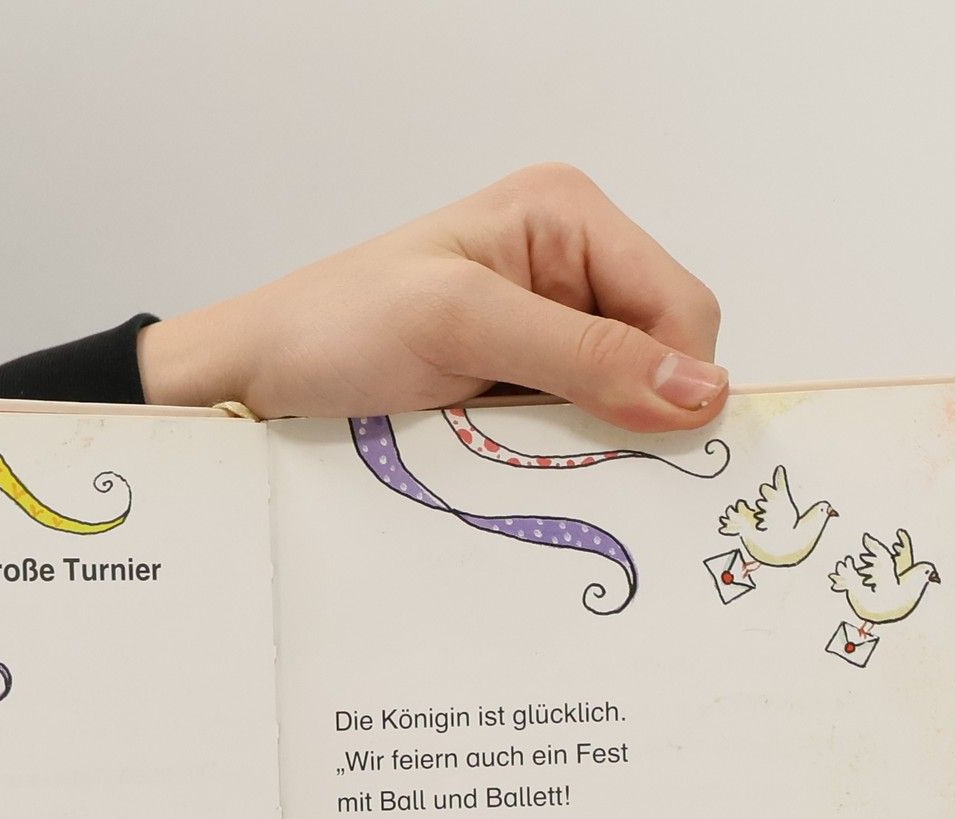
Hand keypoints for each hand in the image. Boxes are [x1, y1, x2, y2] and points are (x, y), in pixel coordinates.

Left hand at [139, 164, 723, 432]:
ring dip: (593, 444)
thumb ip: (583, 354)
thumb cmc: (334, 329)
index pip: (682, 305)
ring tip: (528, 460)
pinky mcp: (518, 387)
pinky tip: (518, 469)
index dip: (679, 379)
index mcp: (567, 215)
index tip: (646, 445)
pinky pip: (576, 432)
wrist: (255, 378)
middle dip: (634, 413)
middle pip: (662, 357)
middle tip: (572, 459)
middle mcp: (568, 267)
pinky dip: (560, 459)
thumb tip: (699, 392)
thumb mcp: (462, 325)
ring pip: (624, 405)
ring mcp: (545, 333)